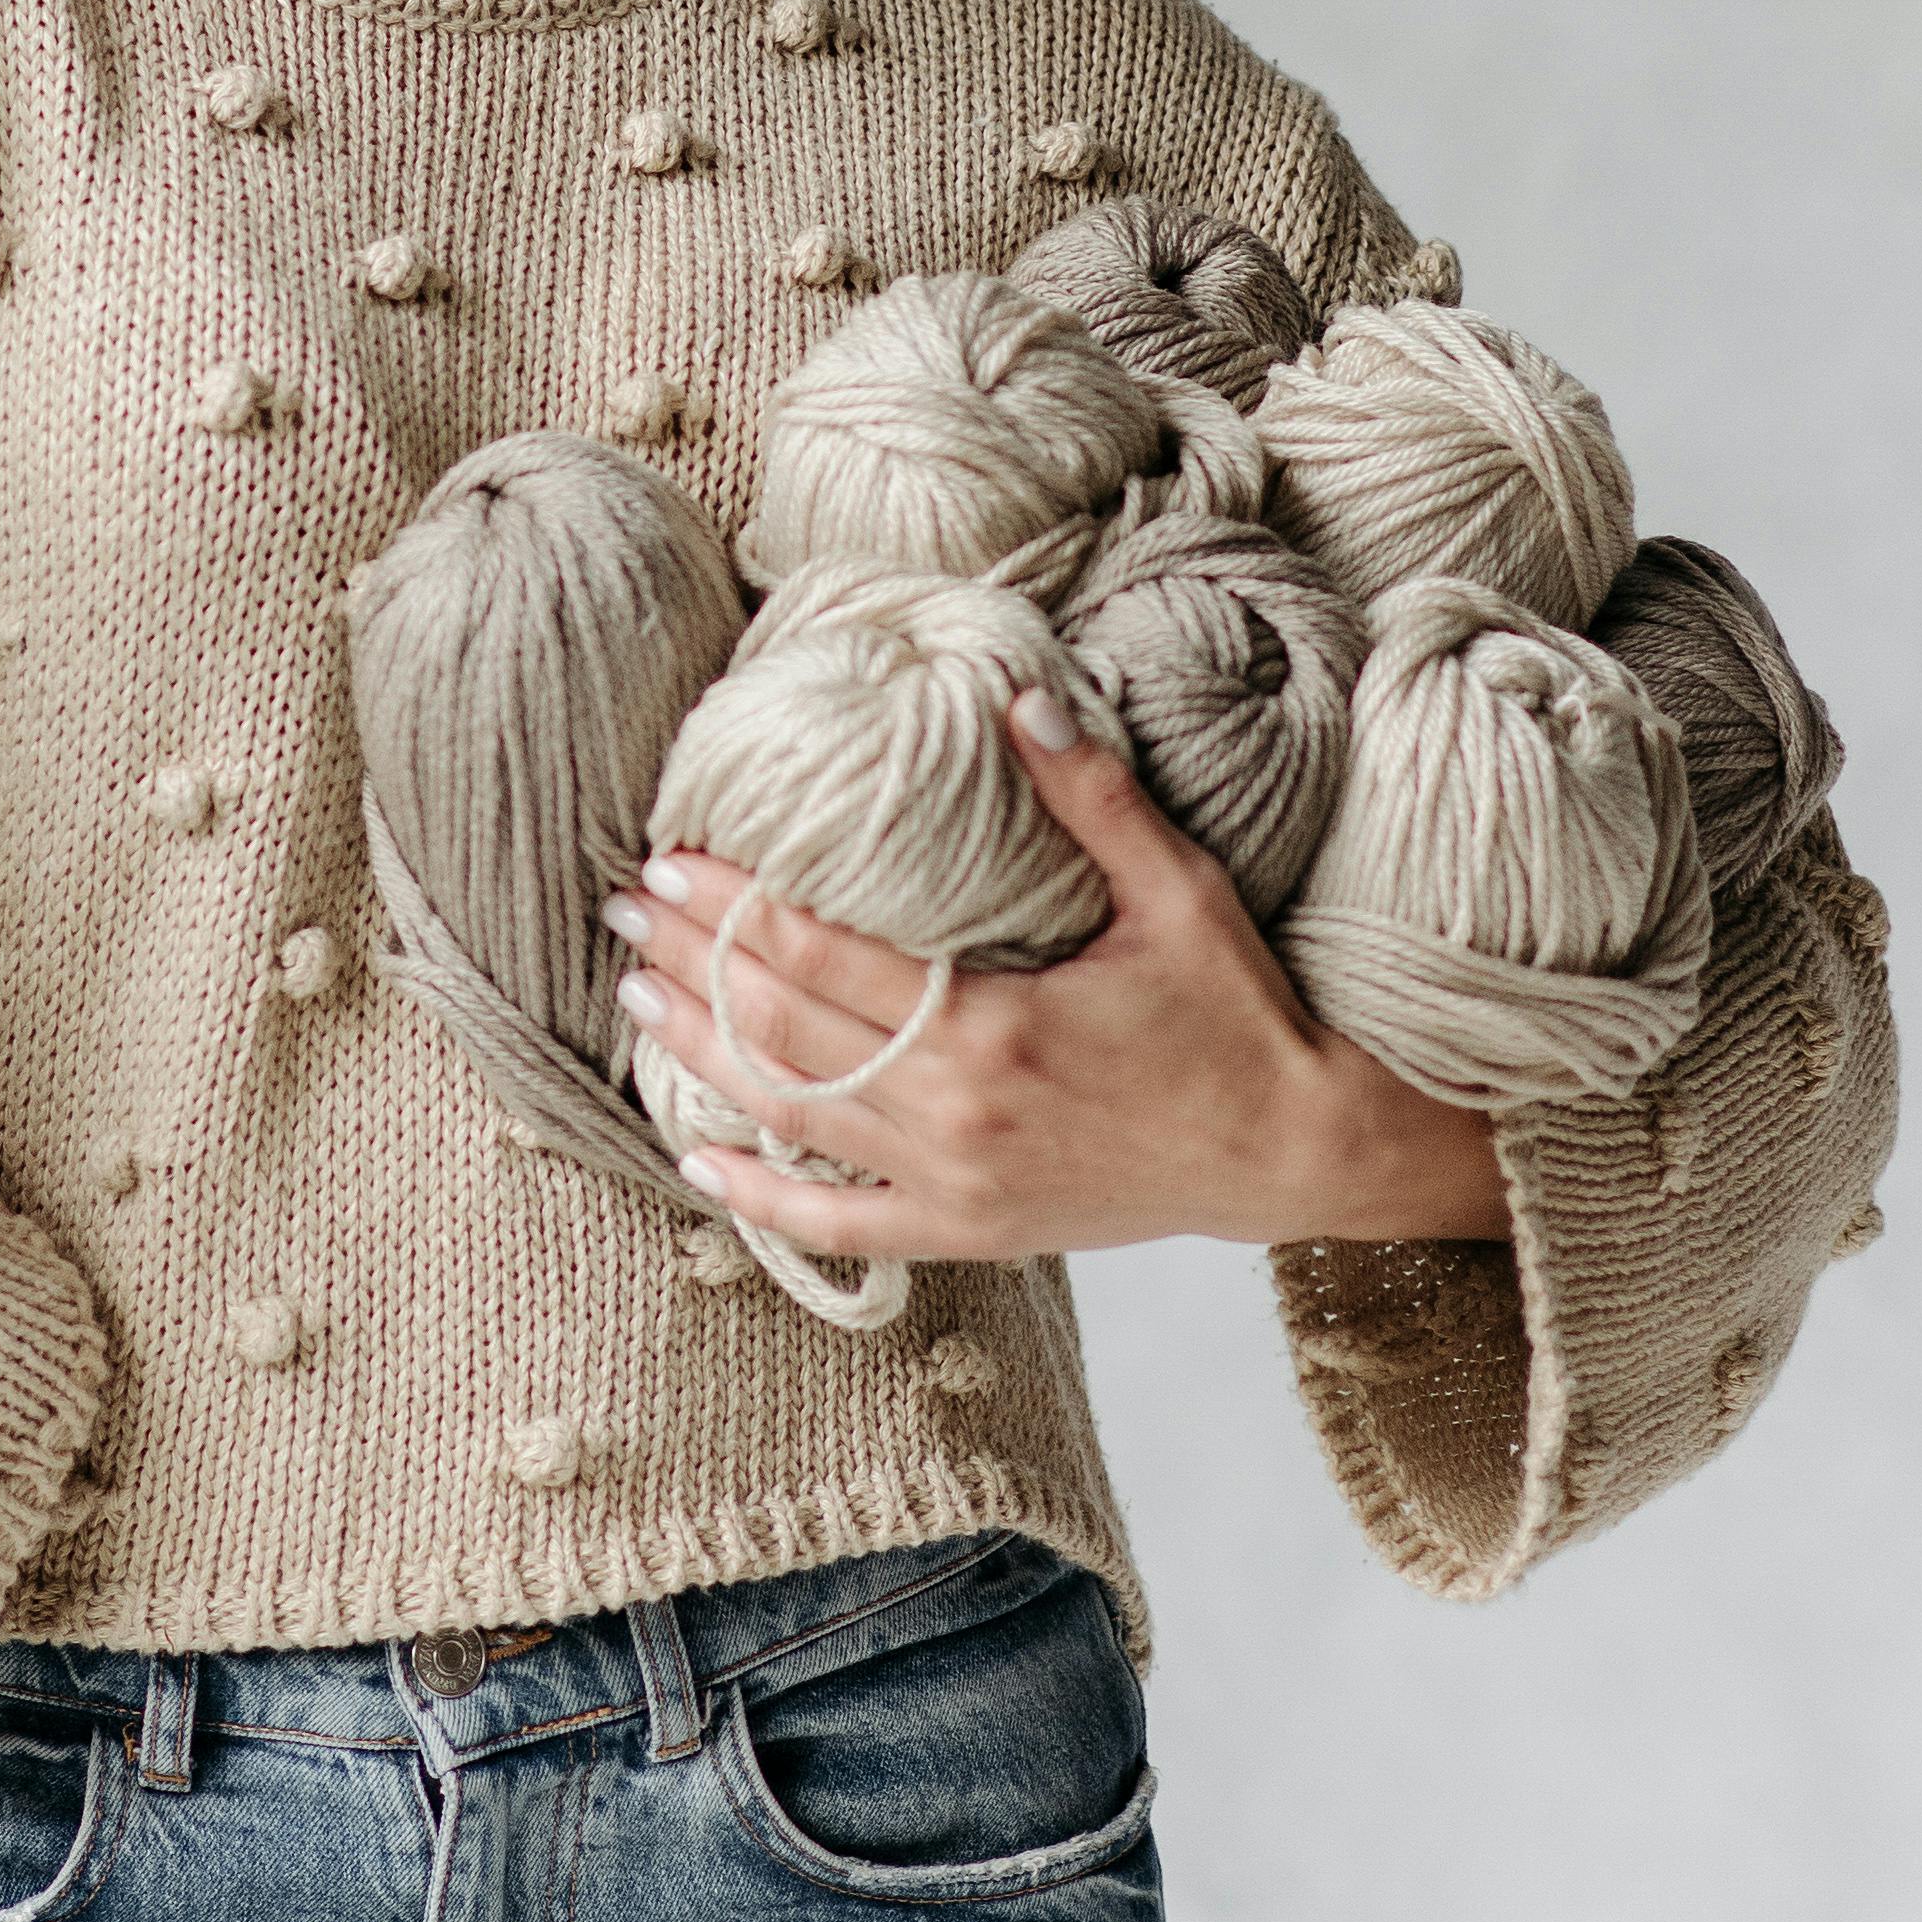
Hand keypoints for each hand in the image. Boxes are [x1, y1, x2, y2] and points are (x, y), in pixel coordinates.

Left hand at [610, 700, 1512, 1261]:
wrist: (1299, 1151)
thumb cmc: (1239, 1016)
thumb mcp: (1174, 891)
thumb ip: (1088, 795)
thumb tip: (1011, 691)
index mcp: (992, 1026)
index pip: (819, 956)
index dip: (732, 908)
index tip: (668, 860)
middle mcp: (955, 1114)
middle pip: (783, 1030)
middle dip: (694, 965)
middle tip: (622, 908)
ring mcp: (956, 1183)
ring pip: (792, 1119)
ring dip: (703, 1058)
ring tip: (637, 999)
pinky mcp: (971, 1230)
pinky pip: (841, 1227)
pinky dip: (764, 1204)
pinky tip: (703, 1168)